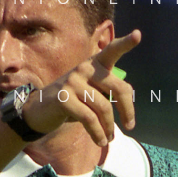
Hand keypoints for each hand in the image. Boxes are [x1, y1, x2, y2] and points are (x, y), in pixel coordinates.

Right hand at [23, 30, 140, 146]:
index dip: (126, 44)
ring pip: (104, 107)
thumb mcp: (91, 92)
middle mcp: (84, 68)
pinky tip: (101, 141)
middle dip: (127, 110)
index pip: (112, 51)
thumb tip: (127, 112)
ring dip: (109, 127)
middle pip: (118, 88)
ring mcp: (73, 81)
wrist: (39, 110)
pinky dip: (98, 133)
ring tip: (109, 138)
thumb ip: (107, 93)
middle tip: (130, 126)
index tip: (138, 35)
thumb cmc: (72, 102)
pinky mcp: (64, 98)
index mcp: (94, 64)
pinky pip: (89, 119)